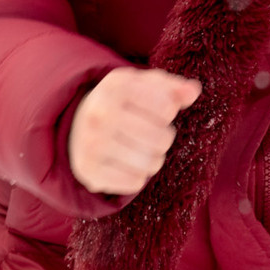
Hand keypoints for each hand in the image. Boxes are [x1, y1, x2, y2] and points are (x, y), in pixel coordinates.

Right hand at [68, 67, 200, 196]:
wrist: (76, 126)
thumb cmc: (122, 103)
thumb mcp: (144, 86)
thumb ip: (172, 87)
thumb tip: (193, 90)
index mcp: (115, 85)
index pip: (166, 107)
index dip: (167, 112)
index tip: (154, 111)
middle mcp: (99, 112)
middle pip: (162, 139)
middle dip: (162, 139)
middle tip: (148, 135)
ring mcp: (91, 142)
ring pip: (151, 163)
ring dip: (153, 160)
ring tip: (140, 151)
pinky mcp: (88, 170)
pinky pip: (135, 183)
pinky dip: (137, 177)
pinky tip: (125, 165)